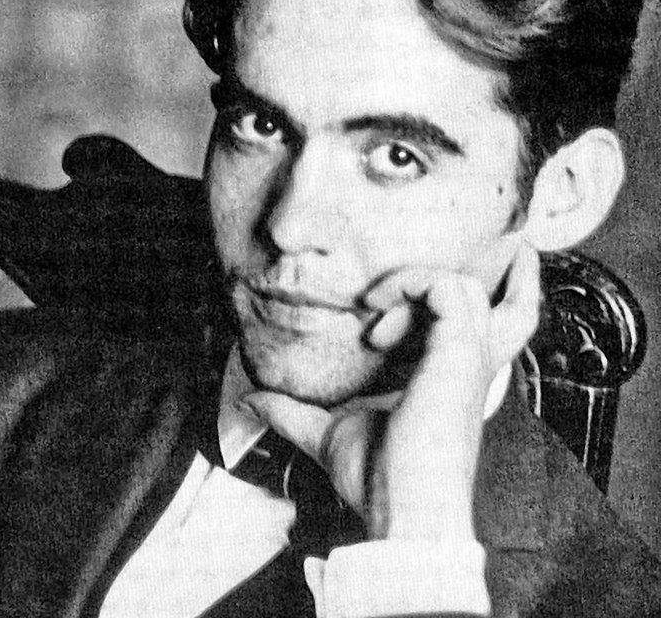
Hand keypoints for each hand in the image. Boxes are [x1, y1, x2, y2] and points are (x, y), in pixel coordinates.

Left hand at [241, 242, 540, 542]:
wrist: (401, 512)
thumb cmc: (378, 480)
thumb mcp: (328, 434)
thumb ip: (292, 413)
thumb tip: (250, 402)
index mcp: (451, 380)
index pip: (482, 333)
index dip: (442, 306)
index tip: (374, 310)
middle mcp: (468, 366)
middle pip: (516, 310)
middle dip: (508, 277)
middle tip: (495, 254)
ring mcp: (467, 357)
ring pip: (468, 288)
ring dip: (415, 281)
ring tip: (374, 305)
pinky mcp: (459, 352)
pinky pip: (446, 290)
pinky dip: (410, 287)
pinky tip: (376, 315)